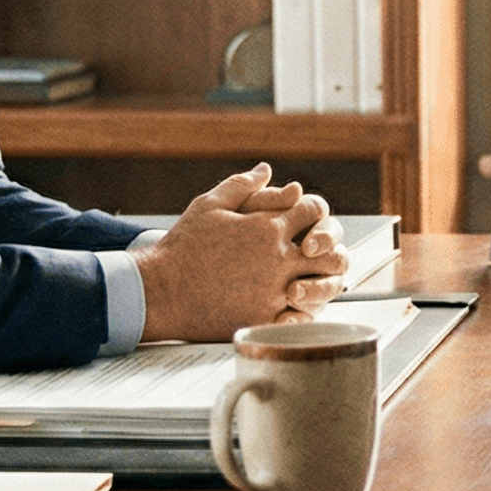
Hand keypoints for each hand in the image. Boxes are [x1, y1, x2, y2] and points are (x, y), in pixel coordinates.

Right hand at [134, 164, 348, 340]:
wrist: (161, 291)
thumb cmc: (183, 246)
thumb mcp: (209, 205)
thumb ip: (242, 185)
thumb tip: (266, 169)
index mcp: (268, 228)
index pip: (314, 210)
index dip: (313, 209)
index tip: (306, 215)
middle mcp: (278, 260)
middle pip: (330, 252)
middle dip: (328, 248)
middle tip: (318, 249)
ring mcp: (273, 293)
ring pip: (322, 287)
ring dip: (321, 280)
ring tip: (309, 276)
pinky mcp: (264, 320)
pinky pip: (302, 317)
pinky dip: (304, 310)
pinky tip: (294, 303)